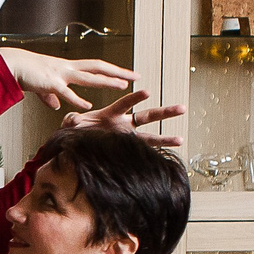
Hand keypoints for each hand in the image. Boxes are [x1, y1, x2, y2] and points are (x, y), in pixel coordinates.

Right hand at [0, 48, 136, 111]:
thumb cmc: (25, 74)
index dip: (112, 70)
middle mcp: (68, 68)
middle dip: (118, 72)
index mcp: (68, 68)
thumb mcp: (42, 86)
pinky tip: (88, 105)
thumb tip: (57, 106)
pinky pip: (66, 92)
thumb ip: (52, 96)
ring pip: (89, 77)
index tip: (126, 74)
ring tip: (123, 85)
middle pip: (99, 68)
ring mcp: (60, 74)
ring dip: (107, 81)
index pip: (95, 67)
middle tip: (136, 75)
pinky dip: (77, 99)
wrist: (11, 65)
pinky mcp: (50, 83)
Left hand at [61, 88, 185, 147]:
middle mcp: (123, 125)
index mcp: (111, 114)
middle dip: (164, 112)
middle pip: (147, 116)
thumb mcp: (71, 122)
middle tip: (182, 108)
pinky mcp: (125, 150)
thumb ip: (73, 119)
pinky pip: (140, 153)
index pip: (125, 104)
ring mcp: (126, 138)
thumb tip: (75, 120)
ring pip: (149, 137)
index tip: (147, 92)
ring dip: (164, 138)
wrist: (73, 146)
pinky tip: (164, 161)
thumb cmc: (74, 130)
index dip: (135, 98)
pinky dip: (151, 157)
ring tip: (180, 139)